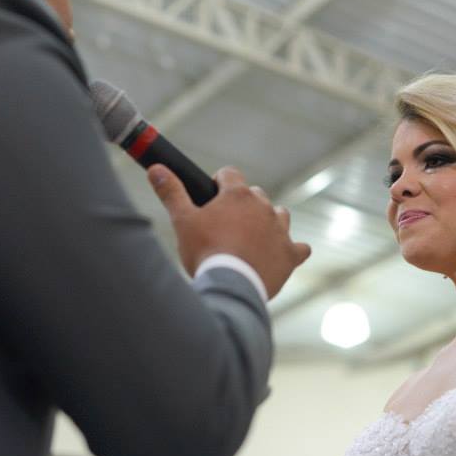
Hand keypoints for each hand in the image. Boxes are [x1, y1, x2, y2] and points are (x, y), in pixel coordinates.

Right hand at [147, 165, 310, 299]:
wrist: (230, 286)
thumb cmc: (205, 252)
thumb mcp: (183, 221)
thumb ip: (171, 193)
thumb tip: (156, 169)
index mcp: (237, 194)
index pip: (229, 173)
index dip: (219, 182)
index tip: (211, 195)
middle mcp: (263, 206)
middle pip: (255, 194)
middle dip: (243, 204)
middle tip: (226, 224)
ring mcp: (280, 230)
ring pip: (279, 214)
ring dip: (268, 220)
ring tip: (252, 237)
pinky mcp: (290, 254)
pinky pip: (300, 248)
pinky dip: (292, 250)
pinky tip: (283, 255)